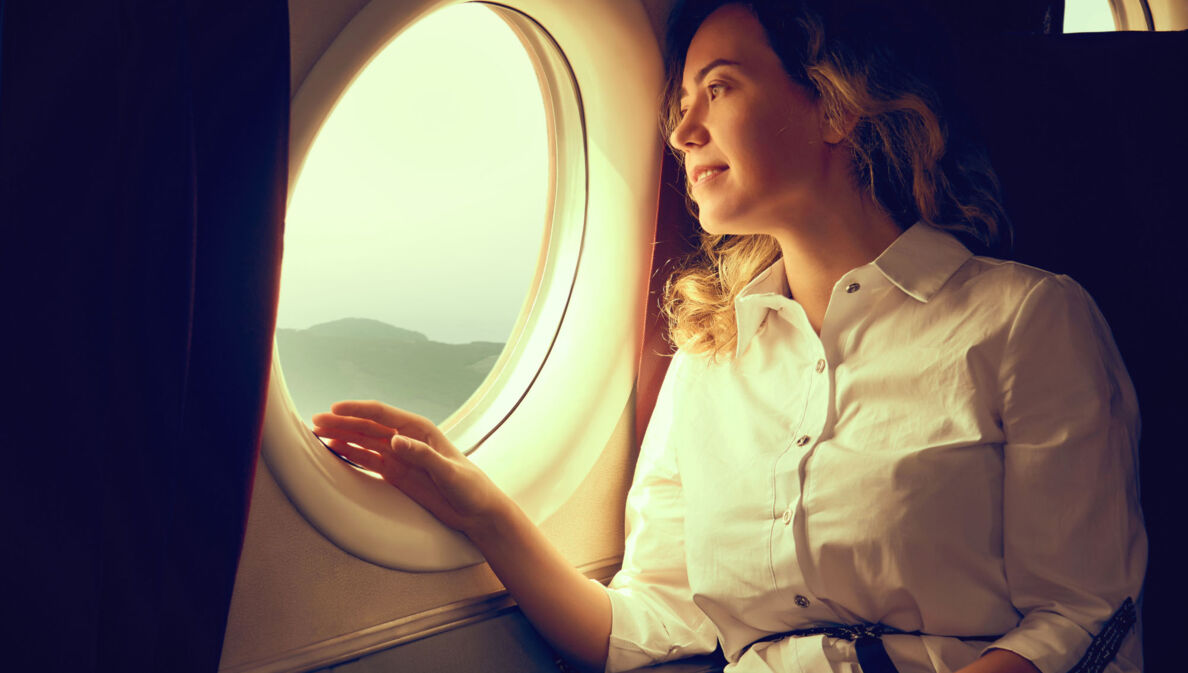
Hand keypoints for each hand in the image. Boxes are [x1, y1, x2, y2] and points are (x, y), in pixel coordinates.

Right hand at [312, 400, 507, 536]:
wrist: (477, 511)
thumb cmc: (470, 488)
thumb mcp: (449, 472)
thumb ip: (423, 456)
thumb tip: (395, 441)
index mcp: (419, 430)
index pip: (381, 414)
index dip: (356, 410)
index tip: (333, 409)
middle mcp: (406, 439)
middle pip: (367, 426)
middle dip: (341, 423)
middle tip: (314, 422)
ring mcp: (399, 456)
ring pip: (363, 441)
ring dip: (341, 437)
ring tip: (316, 435)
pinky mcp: (396, 473)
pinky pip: (368, 460)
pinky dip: (350, 454)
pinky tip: (334, 451)